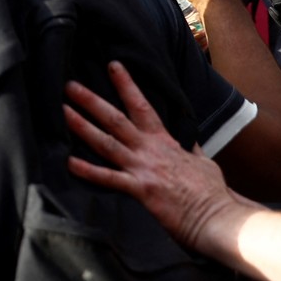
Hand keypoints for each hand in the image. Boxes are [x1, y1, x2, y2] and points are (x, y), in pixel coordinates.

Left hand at [63, 61, 253, 264]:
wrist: (218, 216)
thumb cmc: (211, 192)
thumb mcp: (203, 162)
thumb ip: (188, 149)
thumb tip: (187, 140)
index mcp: (164, 142)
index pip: (142, 106)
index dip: (127, 85)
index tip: (113, 65)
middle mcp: (150, 150)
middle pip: (116, 119)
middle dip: (91, 101)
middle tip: (69, 85)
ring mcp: (144, 167)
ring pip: (107, 142)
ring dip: (82, 126)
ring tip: (62, 111)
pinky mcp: (141, 189)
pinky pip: (109, 178)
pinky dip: (89, 171)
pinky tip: (69, 162)